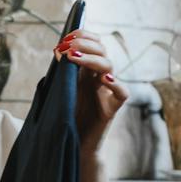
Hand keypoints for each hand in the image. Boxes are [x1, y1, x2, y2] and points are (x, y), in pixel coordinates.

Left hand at [58, 28, 127, 149]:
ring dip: (91, 58)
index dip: (82, 36)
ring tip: (73, 57)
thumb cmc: (67, 118)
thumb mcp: (61, 91)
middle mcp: (99, 77)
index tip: (65, 38)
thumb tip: (58, 51)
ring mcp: (107, 91)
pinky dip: (116, 85)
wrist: (73, 145)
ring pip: (109, 66)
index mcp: (87, 70)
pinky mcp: (112, 108)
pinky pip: (122, 93)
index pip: (93, 43)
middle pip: (101, 50)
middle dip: (83, 43)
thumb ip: (61, 73)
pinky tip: (105, 80)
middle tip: (66, 46)